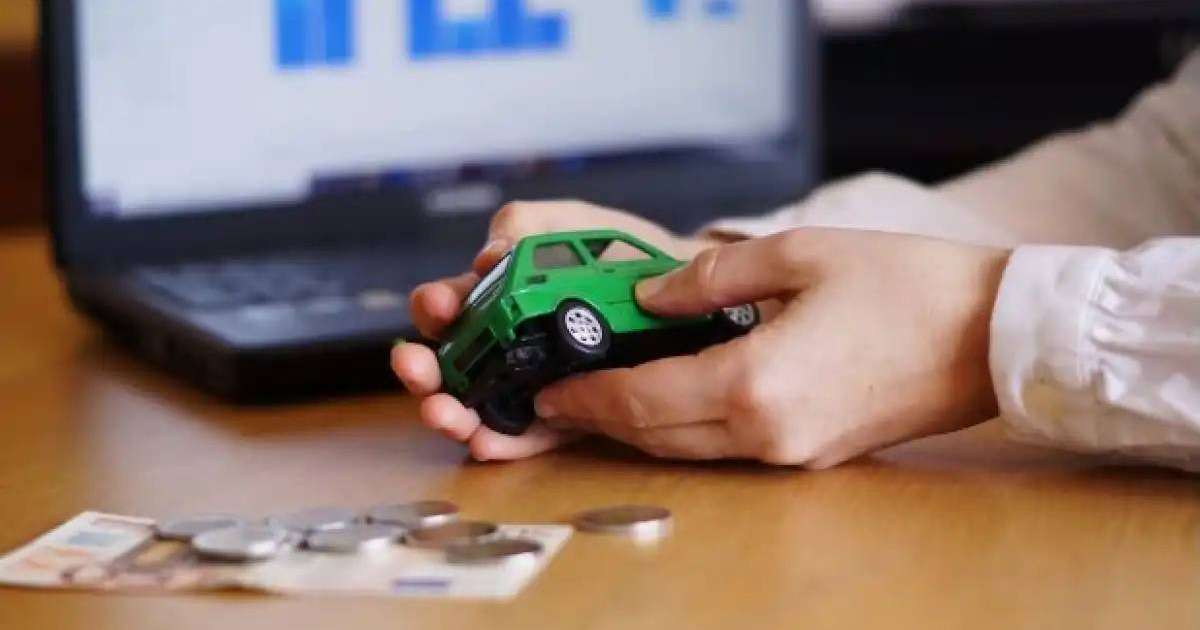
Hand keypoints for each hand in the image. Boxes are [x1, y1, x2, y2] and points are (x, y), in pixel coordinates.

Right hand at [391, 200, 719, 459]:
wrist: (687, 291)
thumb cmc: (620, 255)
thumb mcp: (570, 224)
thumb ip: (526, 227)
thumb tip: (487, 257)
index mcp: (499, 293)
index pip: (451, 304)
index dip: (435, 308)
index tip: (439, 308)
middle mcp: (507, 342)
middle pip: (451, 362)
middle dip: (427, 369)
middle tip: (419, 369)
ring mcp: (533, 382)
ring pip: (478, 405)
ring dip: (454, 414)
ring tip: (448, 415)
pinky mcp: (566, 414)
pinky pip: (528, 435)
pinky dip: (503, 442)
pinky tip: (488, 441)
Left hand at [533, 228, 1009, 467]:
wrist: (991, 336)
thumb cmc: (907, 287)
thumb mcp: (797, 254)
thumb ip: (710, 274)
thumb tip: (651, 292)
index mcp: (755, 384)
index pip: (642, 399)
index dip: (587, 398)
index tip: (547, 394)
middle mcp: (767, 434)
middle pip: (657, 436)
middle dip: (601, 420)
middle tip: (558, 402)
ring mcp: (793, 453)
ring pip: (690, 450)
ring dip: (641, 429)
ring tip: (602, 402)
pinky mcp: (815, 455)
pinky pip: (730, 450)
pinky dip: (687, 430)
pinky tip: (672, 401)